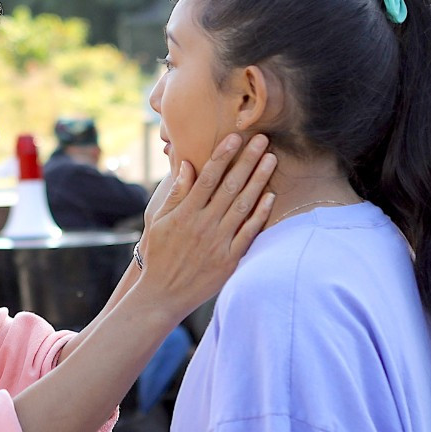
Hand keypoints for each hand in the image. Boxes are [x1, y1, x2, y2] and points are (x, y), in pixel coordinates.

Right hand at [134, 133, 275, 318]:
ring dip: (258, 181)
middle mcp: (203, 224)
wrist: (163, 294)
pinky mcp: (229, 259)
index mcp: (185, 213)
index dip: (222, 155)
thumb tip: (188, 167)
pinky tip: (270, 197)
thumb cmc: (159, 255)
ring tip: (271, 160)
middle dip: (247, 160)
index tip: (235, 137)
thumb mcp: (159, 222)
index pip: (207, 177)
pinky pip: (248, 233)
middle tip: (263, 140)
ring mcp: (218, 242)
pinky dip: (260, 215)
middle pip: (229, 186)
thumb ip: (175, 194)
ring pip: (242, 205)